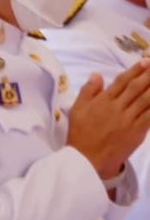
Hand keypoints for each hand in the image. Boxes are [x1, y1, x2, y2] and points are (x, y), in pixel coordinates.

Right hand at [66, 62, 149, 179]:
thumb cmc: (80, 134)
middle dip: (149, 75)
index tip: (145, 61)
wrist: (86, 158)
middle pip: (137, 87)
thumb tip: (97, 74)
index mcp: (103, 101)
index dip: (135, 70)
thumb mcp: (77, 110)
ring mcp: (129, 119)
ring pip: (147, 99)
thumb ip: (88, 91)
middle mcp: (117, 107)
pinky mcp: (137, 131)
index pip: (122, 81)